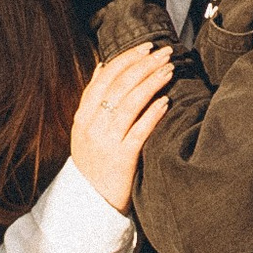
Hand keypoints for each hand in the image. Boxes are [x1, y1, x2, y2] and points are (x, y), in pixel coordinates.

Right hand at [69, 41, 175, 212]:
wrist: (90, 205)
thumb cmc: (94, 164)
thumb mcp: (85, 129)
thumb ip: (92, 99)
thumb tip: (101, 66)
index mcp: (83, 116)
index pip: (104, 77)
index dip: (126, 59)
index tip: (146, 47)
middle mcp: (91, 125)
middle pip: (119, 86)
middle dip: (144, 65)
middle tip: (165, 52)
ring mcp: (105, 142)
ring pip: (130, 103)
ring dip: (152, 82)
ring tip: (169, 70)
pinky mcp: (121, 159)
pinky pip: (139, 131)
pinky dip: (152, 114)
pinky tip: (166, 102)